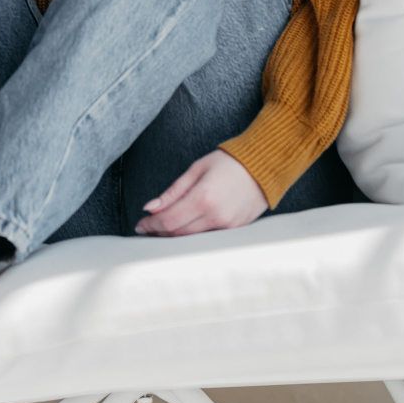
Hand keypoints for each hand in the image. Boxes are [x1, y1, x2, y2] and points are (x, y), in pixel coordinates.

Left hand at [133, 149, 267, 235]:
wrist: (264, 167)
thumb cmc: (228, 163)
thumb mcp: (197, 169)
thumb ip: (173, 191)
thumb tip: (150, 207)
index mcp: (203, 198)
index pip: (169, 220)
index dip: (151, 225)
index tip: (139, 225)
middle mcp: (215, 217)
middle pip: (178, 233)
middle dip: (159, 232)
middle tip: (146, 228)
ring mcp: (227, 227)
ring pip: (191, 239)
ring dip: (173, 236)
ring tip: (161, 228)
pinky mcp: (235, 232)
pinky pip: (207, 238)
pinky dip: (191, 235)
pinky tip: (183, 228)